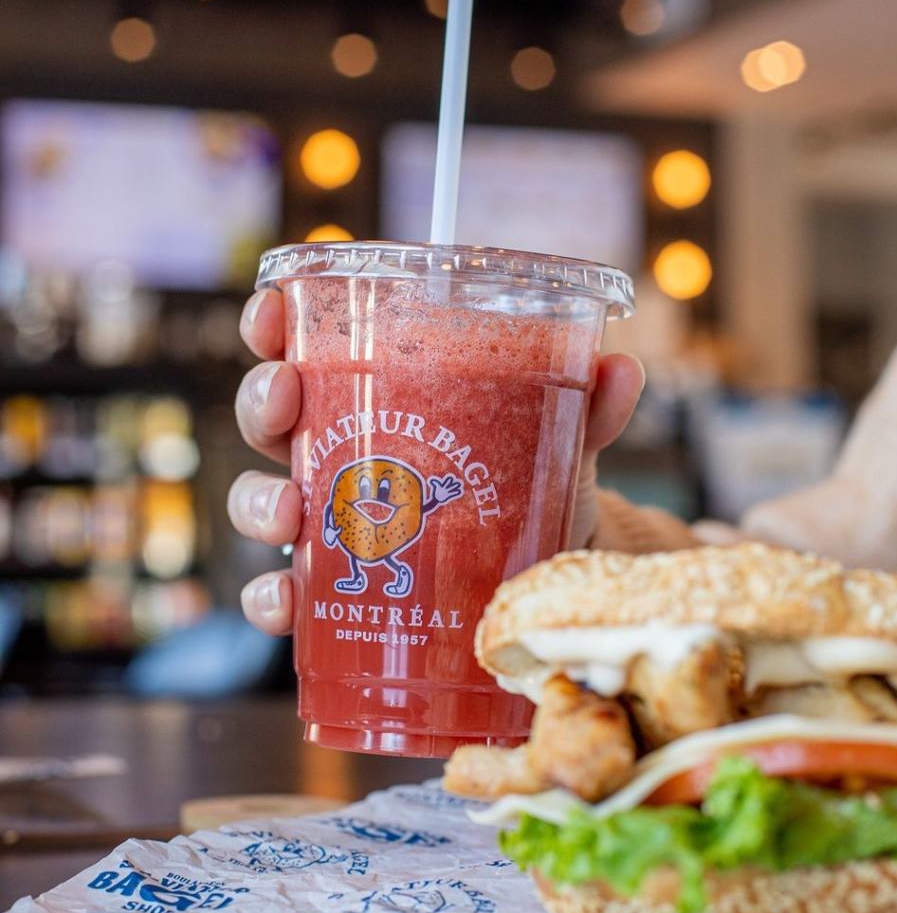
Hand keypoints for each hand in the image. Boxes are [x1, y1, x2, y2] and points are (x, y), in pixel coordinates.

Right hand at [228, 288, 644, 634]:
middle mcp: (342, 460)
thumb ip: (585, 410)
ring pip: (261, 502)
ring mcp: (331, 527)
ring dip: (258, 499)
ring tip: (289, 507)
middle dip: (264, 400)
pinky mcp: (335, 594)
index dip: (276, 326)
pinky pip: (282, 594)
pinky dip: (271, 599)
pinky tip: (285, 602)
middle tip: (286, 396)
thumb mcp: (556, 448)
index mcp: (381, 406)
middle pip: (273, 419)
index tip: (272, 310)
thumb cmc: (528, 495)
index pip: (311, 353)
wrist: (535, 584)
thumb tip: (622, 369)